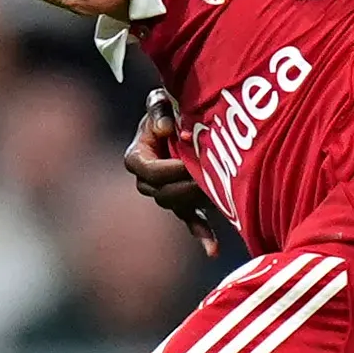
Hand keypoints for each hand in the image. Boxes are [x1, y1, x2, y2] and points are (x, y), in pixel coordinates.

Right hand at [123, 90, 221, 258]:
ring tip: (216, 192)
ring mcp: (166, 194)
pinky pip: (192, 221)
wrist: (184, 118)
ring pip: (178, 206)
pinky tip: (214, 251)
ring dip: (196, 201)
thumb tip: (166, 129)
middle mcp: (148, 180)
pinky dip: (203, 234)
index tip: (188, 161)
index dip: (167, 169)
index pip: (147, 170)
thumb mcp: (161, 101)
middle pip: (163, 192)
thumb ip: (158, 109)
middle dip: (186, 185)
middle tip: (209, 175)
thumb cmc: (170, 106)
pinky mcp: (185, 203)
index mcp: (138, 157)